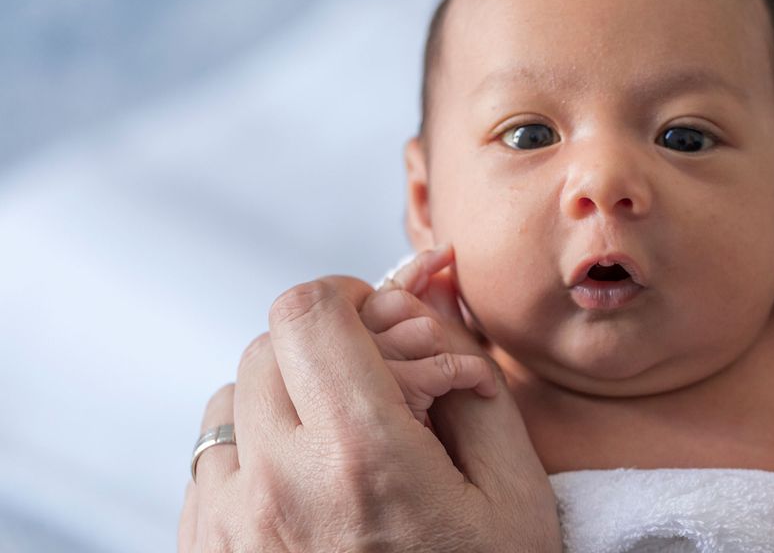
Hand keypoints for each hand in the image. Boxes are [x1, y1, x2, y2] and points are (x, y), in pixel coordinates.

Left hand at [178, 268, 560, 551]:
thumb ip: (470, 382)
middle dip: (327, 349)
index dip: (348, 296)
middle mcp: (276, 486)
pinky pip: (209, 465)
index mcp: (362, 458)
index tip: (381, 321)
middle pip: (268, 347)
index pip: (308, 311)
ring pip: (229, 401)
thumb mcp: (513, 494)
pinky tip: (310, 492)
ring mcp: (227, 529)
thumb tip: (430, 297)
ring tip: (342, 445)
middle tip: (381, 388)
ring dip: (283, 398)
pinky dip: (254, 454)